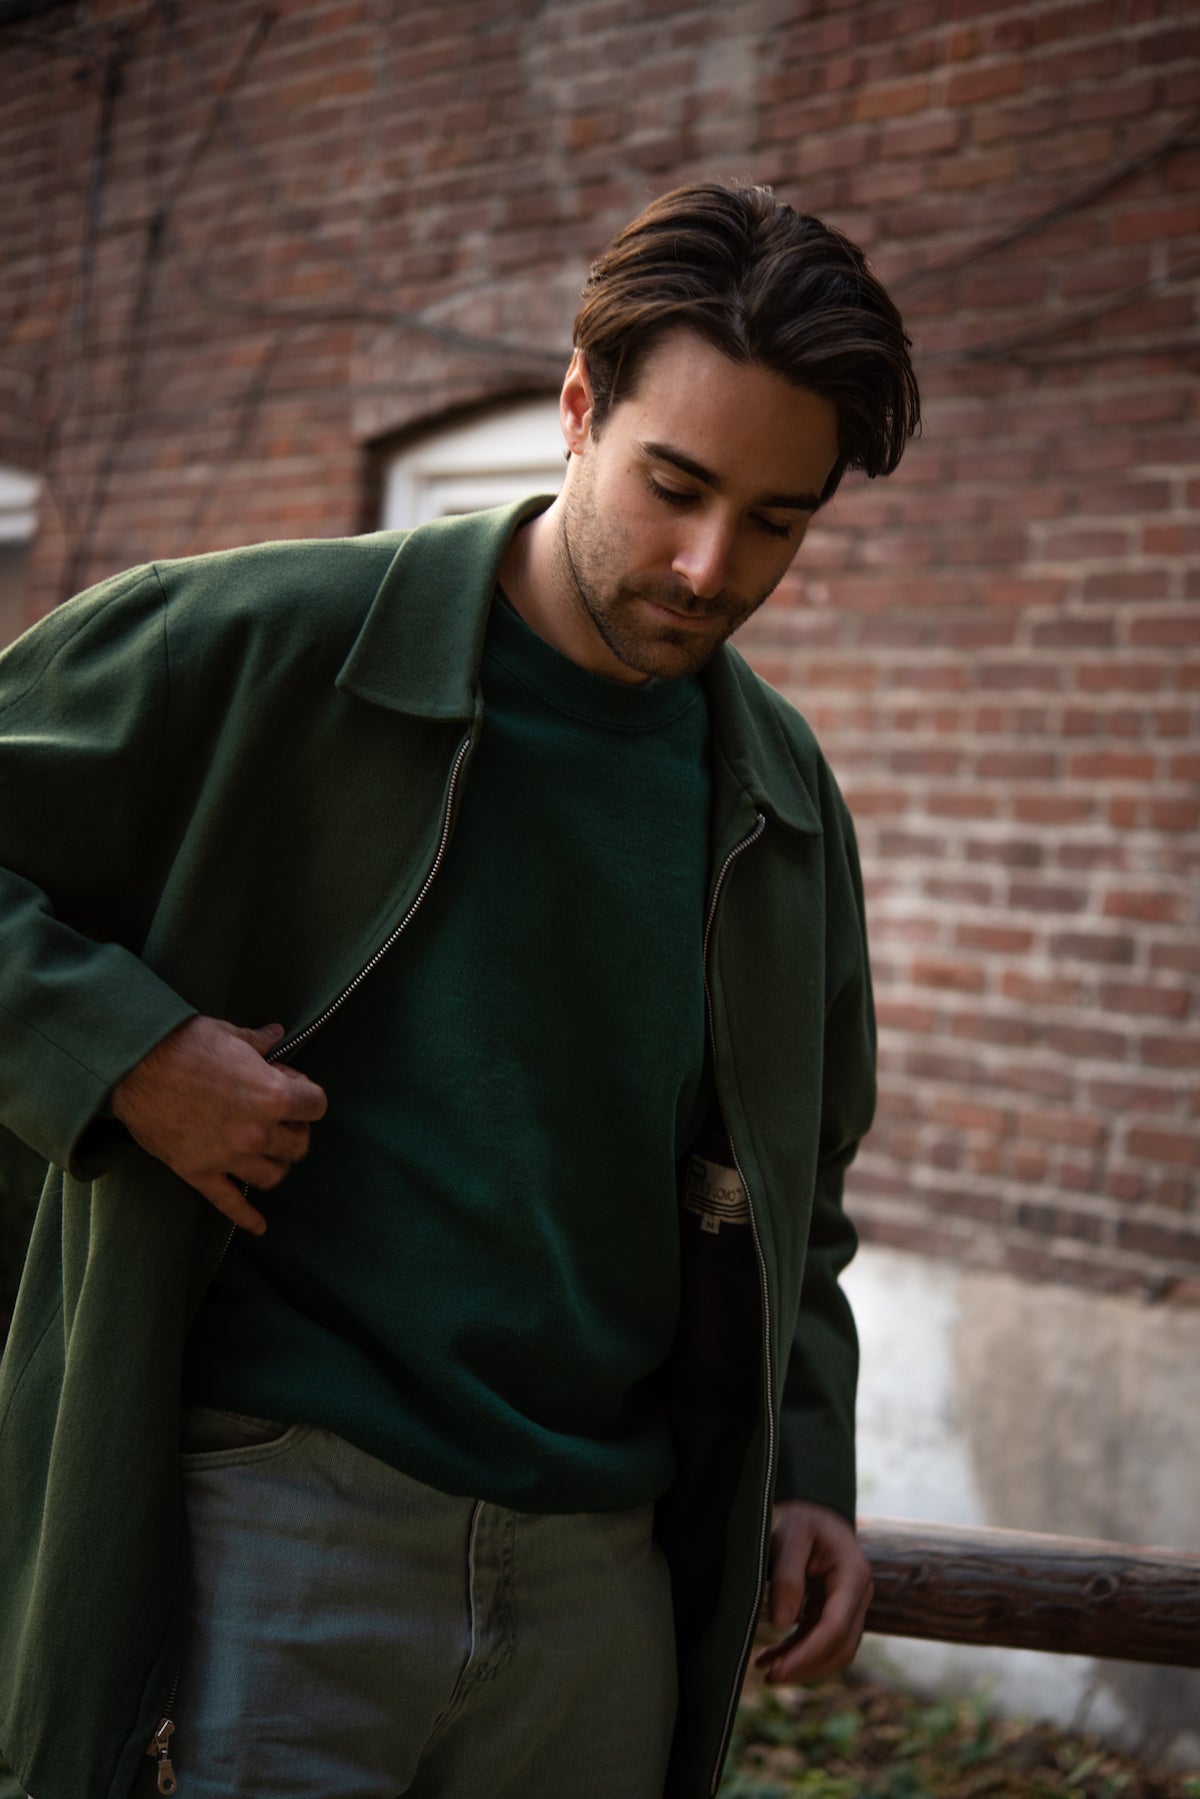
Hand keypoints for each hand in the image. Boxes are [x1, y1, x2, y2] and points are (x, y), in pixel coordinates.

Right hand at [111, 1015, 326, 1234]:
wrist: (132, 1064)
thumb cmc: (184, 1043)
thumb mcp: (230, 1034)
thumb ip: (259, 1042)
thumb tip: (275, 1034)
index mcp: (274, 1095)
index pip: (317, 1105)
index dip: (305, 1092)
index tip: (289, 1084)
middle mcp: (258, 1132)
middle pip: (299, 1145)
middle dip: (295, 1129)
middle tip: (280, 1117)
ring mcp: (229, 1157)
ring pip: (273, 1176)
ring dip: (276, 1163)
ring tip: (270, 1151)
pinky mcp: (199, 1172)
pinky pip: (230, 1203)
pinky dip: (247, 1218)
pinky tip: (260, 1227)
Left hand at [754, 1499, 872, 1683]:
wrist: (815, 1512)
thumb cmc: (802, 1520)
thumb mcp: (790, 1536)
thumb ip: (787, 1576)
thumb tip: (781, 1623)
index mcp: (852, 1575)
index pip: (836, 1626)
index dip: (809, 1653)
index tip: (780, 1669)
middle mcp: (859, 1594)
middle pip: (840, 1646)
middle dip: (807, 1666)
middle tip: (770, 1677)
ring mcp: (851, 1606)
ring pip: (835, 1650)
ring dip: (803, 1665)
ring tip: (767, 1673)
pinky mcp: (837, 1611)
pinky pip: (822, 1641)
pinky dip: (799, 1653)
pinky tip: (771, 1659)